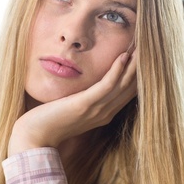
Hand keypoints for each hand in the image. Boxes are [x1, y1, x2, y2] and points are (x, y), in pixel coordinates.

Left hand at [8, 50, 136, 156]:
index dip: (139, 74)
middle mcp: (105, 112)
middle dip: (141, 67)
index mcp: (105, 113)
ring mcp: (97, 110)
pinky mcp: (85, 104)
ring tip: (141, 48)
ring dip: (134, 65)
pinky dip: (117, 70)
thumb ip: (87, 96)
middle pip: (131, 87)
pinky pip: (106, 85)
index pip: (129, 92)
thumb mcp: (75, 106)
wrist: (35, 136)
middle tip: (149, 47)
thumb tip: (92, 81)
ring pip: (123, 85)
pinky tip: (123, 56)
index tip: (145, 56)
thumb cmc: (51, 119)